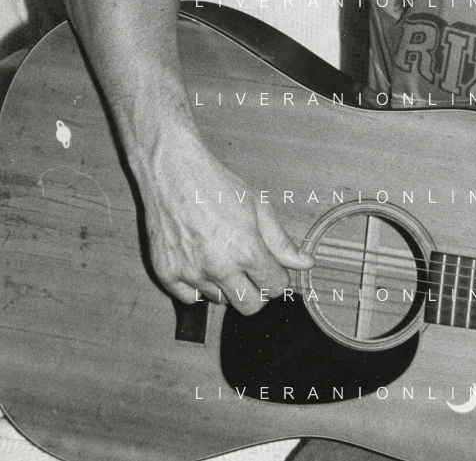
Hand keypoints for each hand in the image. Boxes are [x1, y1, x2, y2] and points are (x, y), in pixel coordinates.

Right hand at [139, 126, 313, 314]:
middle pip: (249, 307)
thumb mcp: (258, 207)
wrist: (174, 172)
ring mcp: (190, 273)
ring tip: (222, 256)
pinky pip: (190, 298)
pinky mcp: (166, 274)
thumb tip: (305, 263)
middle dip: (257, 292)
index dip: (278, 278)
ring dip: (226, 286)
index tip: (273, 269)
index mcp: (246, 251)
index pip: (275, 287)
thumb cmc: (217, 186)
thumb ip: (281, 241)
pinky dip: (199, 287)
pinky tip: (202, 263)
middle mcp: (219, 267)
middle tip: (252, 272)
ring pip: (220, 301)